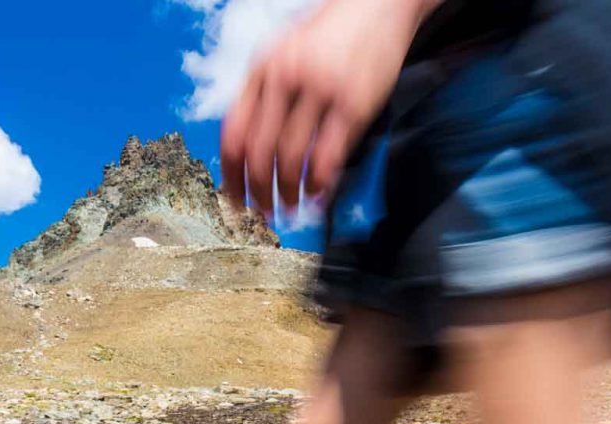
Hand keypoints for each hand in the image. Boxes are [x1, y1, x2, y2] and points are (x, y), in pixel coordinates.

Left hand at [221, 0, 436, 218]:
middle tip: (263, 215)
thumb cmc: (332, 33)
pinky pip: (328, 156)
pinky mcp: (352, 104)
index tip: (234, 199)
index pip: (233, 133)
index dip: (230, 174)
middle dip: (258, 193)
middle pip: (258, 153)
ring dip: (288, 194)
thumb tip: (250, 145)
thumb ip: (266, 92)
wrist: (379, 3)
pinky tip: (317, 195)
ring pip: (291, 159)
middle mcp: (284, 79)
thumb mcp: (286, 51)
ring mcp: (319, 91)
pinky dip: (319, 183)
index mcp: (262, 69)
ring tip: (292, 210)